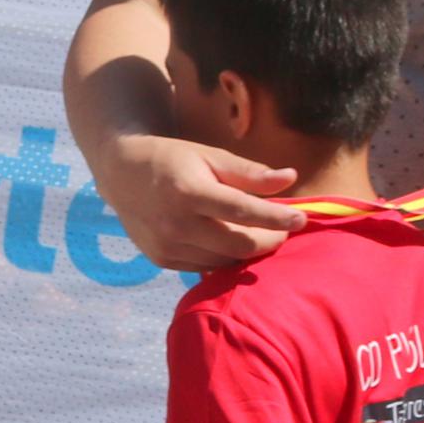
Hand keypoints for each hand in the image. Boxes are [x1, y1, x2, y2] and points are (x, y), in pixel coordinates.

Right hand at [88, 129, 303, 272]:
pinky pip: (205, 266)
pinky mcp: (162, 259)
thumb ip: (250, 172)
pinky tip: (228, 240)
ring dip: (247, 250)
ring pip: (224, 260)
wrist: (121, 174)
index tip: (301, 220)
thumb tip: (290, 178)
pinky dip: (223, 256)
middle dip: (268, 240)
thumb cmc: (173, 160)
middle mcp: (176, 224)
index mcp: (189, 192)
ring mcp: (167, 246)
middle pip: (238, 245)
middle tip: (282, 230)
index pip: (243, 212)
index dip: (276, 219)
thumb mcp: (210, 156)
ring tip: (257, 234)